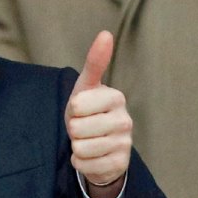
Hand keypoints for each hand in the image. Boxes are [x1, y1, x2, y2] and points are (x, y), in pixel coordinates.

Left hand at [66, 31, 131, 197]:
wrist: (100, 146)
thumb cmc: (89, 111)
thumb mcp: (87, 86)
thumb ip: (95, 62)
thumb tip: (105, 33)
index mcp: (116, 97)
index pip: (77, 105)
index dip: (73, 110)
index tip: (82, 109)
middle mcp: (125, 120)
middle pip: (77, 128)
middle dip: (74, 130)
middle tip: (84, 128)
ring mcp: (125, 143)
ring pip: (81, 148)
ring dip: (77, 147)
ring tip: (88, 141)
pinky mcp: (119, 164)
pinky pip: (85, 164)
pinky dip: (81, 163)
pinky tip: (91, 156)